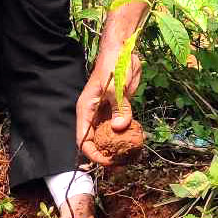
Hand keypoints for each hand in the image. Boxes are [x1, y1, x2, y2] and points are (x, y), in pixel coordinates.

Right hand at [76, 33, 140, 166]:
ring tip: (129, 159)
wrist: (123, 52)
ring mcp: (106, 113)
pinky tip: (135, 145)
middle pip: (95, 142)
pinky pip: (119, 128)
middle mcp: (93, 115)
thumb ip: (119, 109)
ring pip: (108, 137)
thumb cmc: (113, 66)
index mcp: (86, 110)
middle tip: (121, 165)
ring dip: (116, 149)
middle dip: (106, 155)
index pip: (83, 139)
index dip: (93, 154)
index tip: (108, 161)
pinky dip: (125, 138)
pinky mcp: (118, 110)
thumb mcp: (116, 87)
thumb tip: (120, 128)